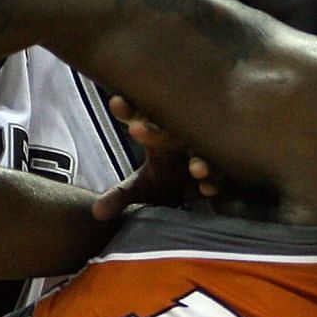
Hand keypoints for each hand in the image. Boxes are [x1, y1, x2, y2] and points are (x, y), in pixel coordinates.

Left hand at [90, 94, 218, 220]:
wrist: (197, 188)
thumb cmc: (167, 179)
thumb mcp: (141, 187)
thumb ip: (119, 196)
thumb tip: (96, 213)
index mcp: (156, 131)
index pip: (139, 116)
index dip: (128, 110)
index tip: (115, 103)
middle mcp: (180, 135)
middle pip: (168, 127)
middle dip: (155, 130)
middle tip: (137, 130)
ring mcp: (201, 148)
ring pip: (199, 148)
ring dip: (197, 158)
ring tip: (195, 169)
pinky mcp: (221, 165)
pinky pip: (219, 170)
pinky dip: (214, 178)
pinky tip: (207, 188)